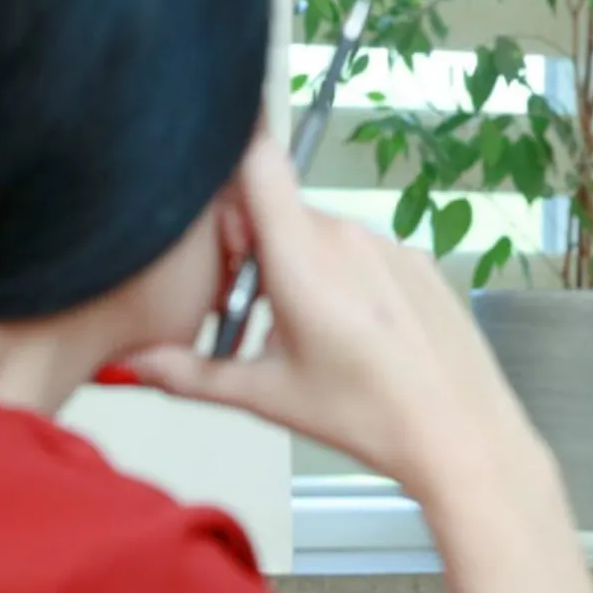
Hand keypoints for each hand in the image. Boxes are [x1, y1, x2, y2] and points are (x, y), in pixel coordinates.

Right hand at [119, 126, 547, 502]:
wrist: (458, 432)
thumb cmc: (370, 414)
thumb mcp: (266, 395)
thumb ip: (189, 373)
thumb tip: (133, 363)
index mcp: (303, 256)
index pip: (255, 160)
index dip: (224, 169)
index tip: (209, 212)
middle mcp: (347, 236)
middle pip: (278, 207)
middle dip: (249, 246)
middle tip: (240, 308)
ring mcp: (387, 246)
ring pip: (320, 233)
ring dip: (296, 265)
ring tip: (298, 330)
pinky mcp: (417, 261)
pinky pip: (363, 252)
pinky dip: (343, 277)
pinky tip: (347, 330)